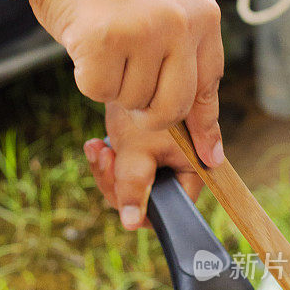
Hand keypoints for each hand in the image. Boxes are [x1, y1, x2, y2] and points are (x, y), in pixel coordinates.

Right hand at [29, 0, 223, 173]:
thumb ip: (181, 46)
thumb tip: (188, 114)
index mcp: (202, 16)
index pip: (208, 86)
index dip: (203, 126)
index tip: (206, 157)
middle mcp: (180, 24)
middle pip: (171, 109)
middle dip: (146, 113)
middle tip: (126, 86)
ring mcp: (145, 32)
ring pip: (130, 102)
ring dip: (111, 84)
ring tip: (104, 41)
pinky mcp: (106, 41)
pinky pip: (97, 90)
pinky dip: (86, 76)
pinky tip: (84, 40)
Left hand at [84, 104, 202, 229]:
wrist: (134, 65)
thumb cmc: (143, 106)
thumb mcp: (138, 150)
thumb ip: (135, 186)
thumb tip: (132, 224)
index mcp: (193, 171)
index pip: (171, 209)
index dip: (142, 207)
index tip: (119, 189)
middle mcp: (180, 169)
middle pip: (145, 199)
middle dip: (117, 183)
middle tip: (105, 158)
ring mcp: (162, 162)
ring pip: (129, 186)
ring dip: (108, 170)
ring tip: (98, 148)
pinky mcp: (143, 153)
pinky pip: (122, 171)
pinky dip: (107, 161)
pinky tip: (95, 145)